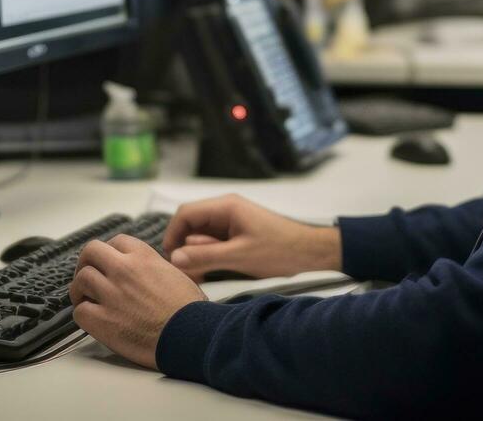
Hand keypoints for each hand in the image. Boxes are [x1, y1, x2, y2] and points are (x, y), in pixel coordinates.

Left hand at [69, 235, 204, 369]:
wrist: (190, 336)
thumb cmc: (190, 311)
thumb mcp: (177, 275)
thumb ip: (156, 268)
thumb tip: (148, 274)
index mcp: (144, 257)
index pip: (116, 241)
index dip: (109, 252)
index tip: (108, 262)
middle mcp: (124, 270)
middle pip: (90, 252)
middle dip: (86, 263)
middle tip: (88, 276)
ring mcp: (111, 294)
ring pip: (81, 280)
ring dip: (80, 290)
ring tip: (85, 299)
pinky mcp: (103, 320)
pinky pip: (80, 311)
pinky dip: (83, 315)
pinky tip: (92, 319)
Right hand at [162, 194, 342, 281]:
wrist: (311, 253)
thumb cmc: (279, 251)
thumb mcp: (240, 256)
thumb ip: (206, 256)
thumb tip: (174, 258)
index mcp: (226, 206)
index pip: (185, 213)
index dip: (173, 235)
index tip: (171, 260)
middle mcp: (226, 210)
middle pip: (191, 224)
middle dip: (185, 248)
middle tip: (186, 272)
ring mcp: (232, 222)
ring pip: (201, 235)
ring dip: (197, 254)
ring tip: (200, 275)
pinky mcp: (237, 234)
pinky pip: (213, 242)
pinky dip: (208, 256)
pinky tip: (211, 272)